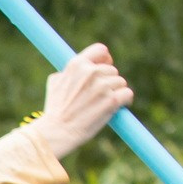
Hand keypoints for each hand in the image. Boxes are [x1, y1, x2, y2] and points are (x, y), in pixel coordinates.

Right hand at [35, 43, 132, 161]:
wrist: (56, 132)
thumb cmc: (54, 110)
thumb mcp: (55, 83)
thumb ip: (70, 72)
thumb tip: (82, 67)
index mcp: (77, 65)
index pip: (101, 51)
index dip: (105, 59)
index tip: (105, 67)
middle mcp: (91, 72)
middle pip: (112, 71)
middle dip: (108, 82)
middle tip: (98, 97)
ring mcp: (102, 86)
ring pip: (121, 83)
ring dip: (115, 93)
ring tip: (101, 105)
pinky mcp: (112, 100)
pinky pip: (127, 94)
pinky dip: (125, 101)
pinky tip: (115, 108)